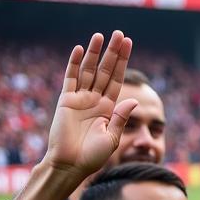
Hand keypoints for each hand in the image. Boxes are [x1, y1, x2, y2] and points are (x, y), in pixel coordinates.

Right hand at [43, 32, 136, 178]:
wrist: (71, 164)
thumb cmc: (93, 156)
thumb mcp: (112, 138)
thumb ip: (121, 118)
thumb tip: (133, 101)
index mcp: (109, 107)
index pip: (118, 79)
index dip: (123, 62)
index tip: (129, 44)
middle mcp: (95, 99)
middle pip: (106, 71)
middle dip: (113, 53)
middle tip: (119, 34)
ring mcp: (80, 99)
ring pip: (89, 70)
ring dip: (95, 53)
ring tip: (101, 36)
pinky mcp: (66, 101)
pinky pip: (71, 78)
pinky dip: (75, 64)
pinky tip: (81, 50)